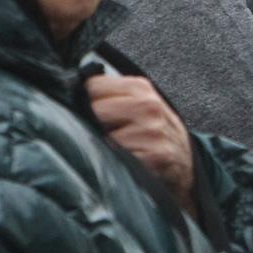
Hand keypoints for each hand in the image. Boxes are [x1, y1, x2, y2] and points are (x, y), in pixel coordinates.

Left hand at [87, 75, 195, 212]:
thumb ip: (110, 96)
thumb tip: (66, 92)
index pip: (92, 86)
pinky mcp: (153, 157)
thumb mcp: (138, 105)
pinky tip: (121, 165)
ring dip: (98, 147)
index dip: (82, 101)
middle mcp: (147, 106)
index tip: (82, 113)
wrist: (186, 166)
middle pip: (93, 110)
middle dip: (88, 124)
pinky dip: (112, 164)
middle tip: (94, 136)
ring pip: (100, 136)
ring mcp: (151, 132)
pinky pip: (115, 159)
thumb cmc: (152, 134)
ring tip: (110, 152)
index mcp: (140, 88)